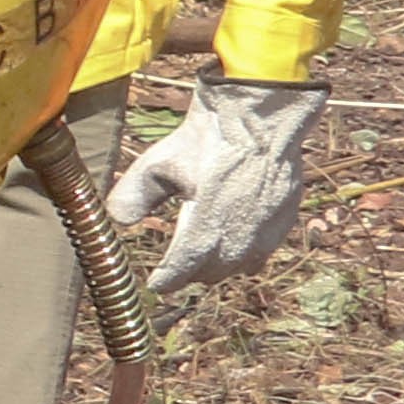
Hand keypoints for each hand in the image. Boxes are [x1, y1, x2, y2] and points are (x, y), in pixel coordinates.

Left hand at [101, 80, 324, 291]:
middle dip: (190, 273)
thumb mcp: (157, 164)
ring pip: (238, 267)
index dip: (166, 281)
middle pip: (209, 273)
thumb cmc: (206, 140)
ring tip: (201, 260)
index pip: (181, 271)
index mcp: (205, 228)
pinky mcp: (284, 220)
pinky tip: (234, 244)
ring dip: (218, 267)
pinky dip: (246, 255)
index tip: (156, 285)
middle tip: (175, 269)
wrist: (260, 118)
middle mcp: (239, 237)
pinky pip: (263, 252)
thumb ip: (133, 196)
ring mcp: (266, 231)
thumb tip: (118, 222)